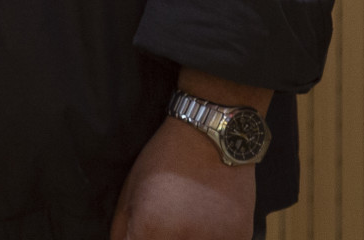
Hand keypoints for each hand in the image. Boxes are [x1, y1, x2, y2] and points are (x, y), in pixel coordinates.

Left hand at [107, 116, 253, 239]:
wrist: (211, 134)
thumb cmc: (164, 159)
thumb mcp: (130, 192)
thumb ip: (122, 233)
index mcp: (150, 230)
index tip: (146, 235)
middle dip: (165, 239)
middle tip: (168, 225)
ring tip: (190, 220)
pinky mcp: (240, 237)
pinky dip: (215, 238)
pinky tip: (209, 222)